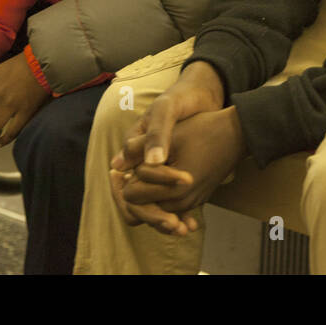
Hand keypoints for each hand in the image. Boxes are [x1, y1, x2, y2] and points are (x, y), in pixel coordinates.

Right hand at [106, 61, 226, 231]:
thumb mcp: (165, 111)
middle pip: (136, 199)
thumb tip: (149, 163)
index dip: (132, 199)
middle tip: (170, 224)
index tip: (151, 209)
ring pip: (154, 203)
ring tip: (181, 228)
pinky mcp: (174, 174)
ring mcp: (158, 170)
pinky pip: (171, 199)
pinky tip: (191, 222)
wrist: (204, 97)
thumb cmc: (180, 99)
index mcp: (132, 148)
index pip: (122, 182)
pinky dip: (180, 211)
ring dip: (165, 217)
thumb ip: (156, 134)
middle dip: (151, 214)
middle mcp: (141, 162)